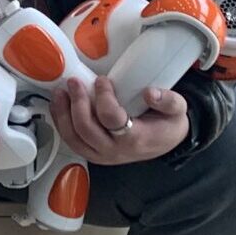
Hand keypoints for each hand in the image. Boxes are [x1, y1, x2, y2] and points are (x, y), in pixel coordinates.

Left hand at [52, 77, 186, 165]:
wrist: (164, 144)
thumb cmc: (167, 125)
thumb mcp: (177, 111)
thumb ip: (169, 101)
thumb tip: (151, 92)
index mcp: (135, 138)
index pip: (111, 118)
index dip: (103, 97)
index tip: (102, 80)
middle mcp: (114, 150)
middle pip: (86, 129)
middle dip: (77, 103)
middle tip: (74, 82)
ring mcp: (101, 154)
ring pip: (73, 138)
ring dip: (62, 114)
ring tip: (60, 92)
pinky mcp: (92, 153)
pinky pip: (71, 141)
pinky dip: (61, 123)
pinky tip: (58, 106)